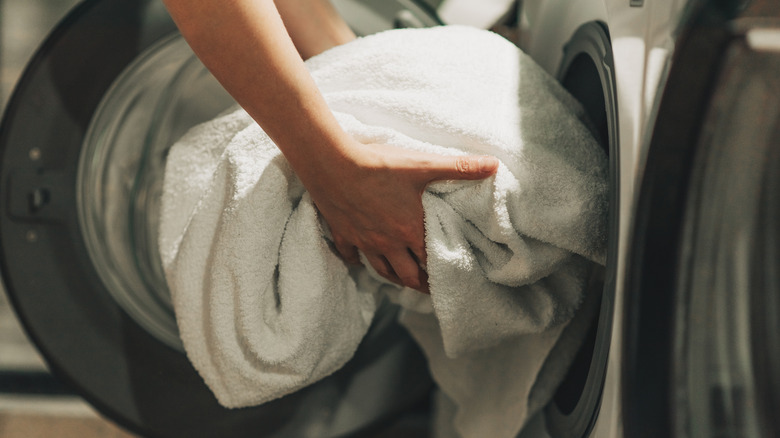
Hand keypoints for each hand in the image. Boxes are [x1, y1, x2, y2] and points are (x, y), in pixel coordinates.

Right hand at [301, 141, 498, 292]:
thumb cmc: (379, 165)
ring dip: (394, 276)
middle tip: (428, 287)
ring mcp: (364, 240)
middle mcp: (388, 242)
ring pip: (381, 269)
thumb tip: (493, 165)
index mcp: (409, 229)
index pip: (430, 260)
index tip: (449, 278)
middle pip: (406, 275)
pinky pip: (350, 255)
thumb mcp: (422, 164)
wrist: (332, 164)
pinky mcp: (343, 233)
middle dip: (419, 283)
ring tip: (402, 280)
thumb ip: (459, 167)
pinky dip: (356, 260)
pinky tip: (358, 261)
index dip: (441, 271)